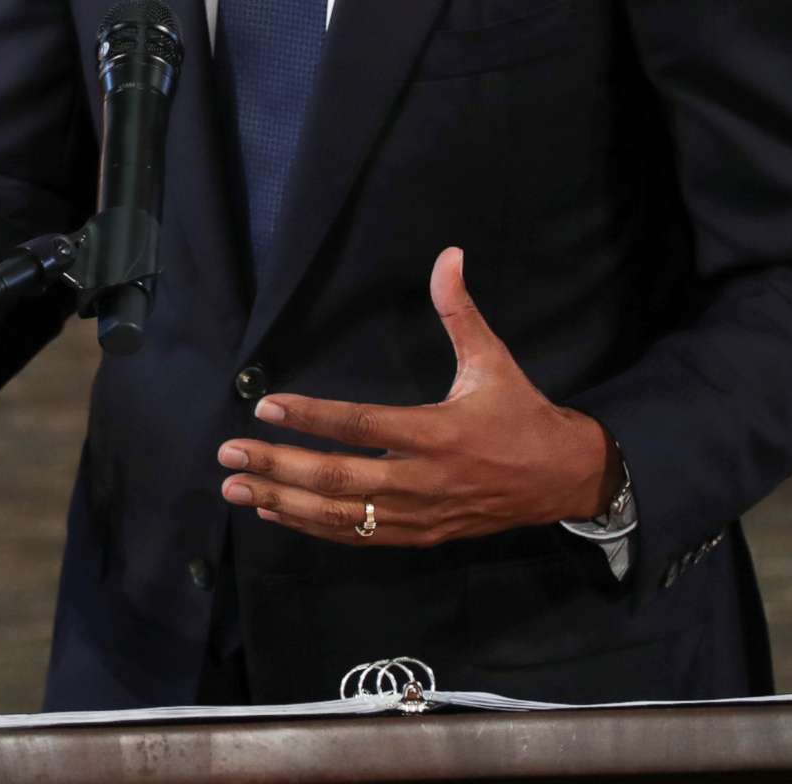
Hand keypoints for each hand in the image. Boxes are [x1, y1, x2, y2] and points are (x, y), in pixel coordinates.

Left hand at [216, 246, 613, 546]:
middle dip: (278, 467)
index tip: (266, 406)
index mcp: (437, 433)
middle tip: (229, 454)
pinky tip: (276, 513)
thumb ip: (460, 311)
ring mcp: (418, 514)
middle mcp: (422, 480)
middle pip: (338, 479)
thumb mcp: (493, 360)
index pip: (362, 425)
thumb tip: (449, 255)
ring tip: (236, 489)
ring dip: (284, 502)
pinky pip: (358, 536)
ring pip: (341, 515)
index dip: (313, 418)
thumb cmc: (521, 414)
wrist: (562, 480)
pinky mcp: (419, 535)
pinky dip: (313, 526)